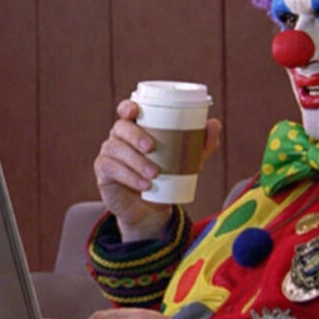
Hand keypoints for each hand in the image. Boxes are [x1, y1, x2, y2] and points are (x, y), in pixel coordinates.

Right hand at [93, 99, 222, 239]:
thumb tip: (214, 124)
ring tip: (154, 174)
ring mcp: (109, 155)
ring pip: (115, 149)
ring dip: (134, 160)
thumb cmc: (167, 176)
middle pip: (120, 128)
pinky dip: (128, 176)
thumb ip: (201, 143)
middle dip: (134, 135)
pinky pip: (111, 169)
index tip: (136, 111)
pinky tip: (143, 185)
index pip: (126, 110)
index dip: (128, 107)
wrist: (151, 210)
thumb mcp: (187, 160)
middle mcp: (119, 137)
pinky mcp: (104, 174)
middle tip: (151, 147)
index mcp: (136, 128)